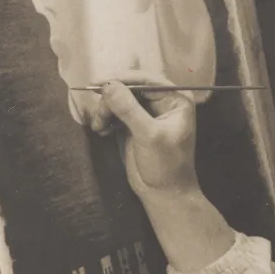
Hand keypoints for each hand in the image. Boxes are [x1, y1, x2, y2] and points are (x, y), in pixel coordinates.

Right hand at [90, 71, 198, 198]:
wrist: (163, 193)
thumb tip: (109, 85)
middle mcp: (163, 101)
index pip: (147, 80)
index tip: (98, 83)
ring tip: (99, 127)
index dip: (122, 80)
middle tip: (99, 115)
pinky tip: (101, 130)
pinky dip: (106, 118)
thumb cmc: (166, 164)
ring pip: (120, 99)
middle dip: (111, 99)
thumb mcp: (148, 135)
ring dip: (106, 110)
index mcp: (176, 99)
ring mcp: (148, 112)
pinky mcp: (134, 124)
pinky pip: (116, 112)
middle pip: (130, 88)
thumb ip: (129, 109)